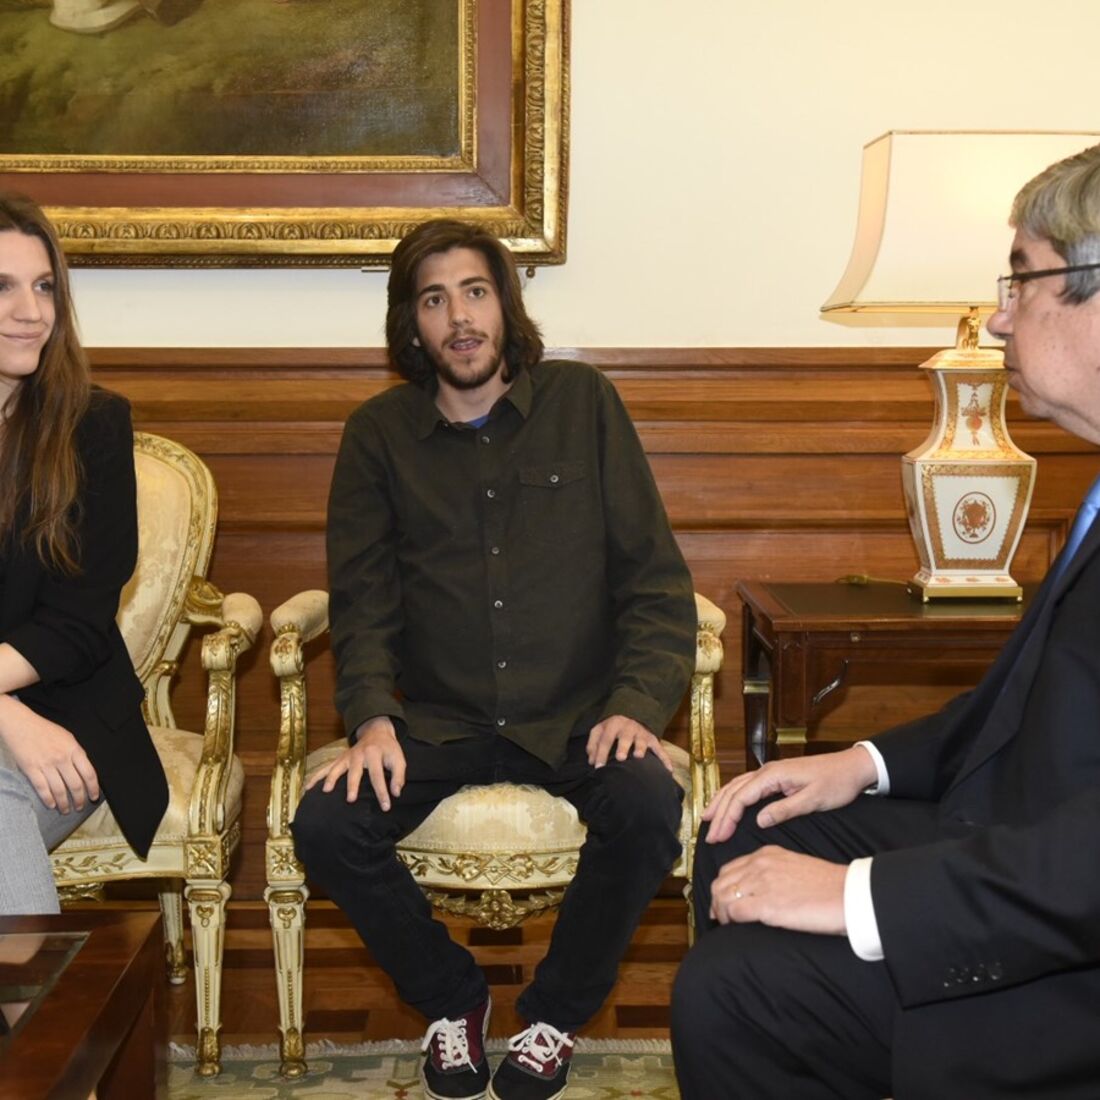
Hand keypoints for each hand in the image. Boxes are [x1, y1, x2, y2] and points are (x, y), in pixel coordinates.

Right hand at [0, 695, 98, 812]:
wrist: (21, 724)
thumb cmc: (45, 730)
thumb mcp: (67, 737)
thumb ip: (76, 753)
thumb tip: (83, 770)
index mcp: (74, 749)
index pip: (89, 773)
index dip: (93, 787)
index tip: (94, 796)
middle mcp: (62, 758)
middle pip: (75, 784)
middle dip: (80, 799)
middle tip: (80, 807)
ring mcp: (46, 764)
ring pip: (59, 790)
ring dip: (64, 803)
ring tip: (66, 810)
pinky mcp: (31, 769)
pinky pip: (42, 788)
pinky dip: (48, 799)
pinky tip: (52, 805)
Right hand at [304, 715, 405, 808]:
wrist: (376, 732)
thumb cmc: (388, 749)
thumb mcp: (399, 759)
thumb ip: (399, 776)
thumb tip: (396, 793)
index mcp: (374, 754)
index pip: (378, 775)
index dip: (382, 791)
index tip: (386, 806)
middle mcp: (358, 754)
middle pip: (355, 771)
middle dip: (352, 785)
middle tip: (350, 799)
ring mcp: (346, 756)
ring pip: (337, 768)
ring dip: (331, 779)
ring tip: (326, 791)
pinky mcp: (339, 759)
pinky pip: (326, 767)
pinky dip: (316, 776)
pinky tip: (307, 787)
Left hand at [586, 714, 672, 771]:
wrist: (632, 713)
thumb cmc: (612, 727)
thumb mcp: (600, 729)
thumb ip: (593, 744)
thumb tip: (591, 760)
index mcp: (613, 725)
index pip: (606, 739)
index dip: (601, 753)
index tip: (598, 767)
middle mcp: (628, 728)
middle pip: (625, 737)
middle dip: (623, 747)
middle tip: (620, 758)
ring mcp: (642, 733)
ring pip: (642, 740)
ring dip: (640, 748)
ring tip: (638, 757)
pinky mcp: (652, 739)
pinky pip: (660, 749)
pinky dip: (665, 759)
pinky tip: (669, 770)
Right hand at [703, 745, 877, 842]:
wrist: (852, 767)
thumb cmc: (836, 783)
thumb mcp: (813, 800)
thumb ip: (784, 809)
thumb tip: (758, 820)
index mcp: (774, 775)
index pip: (742, 797)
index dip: (728, 818)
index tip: (718, 836)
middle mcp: (767, 771)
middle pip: (734, 791)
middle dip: (719, 812)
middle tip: (709, 835)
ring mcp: (771, 773)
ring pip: (737, 786)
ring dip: (722, 802)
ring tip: (708, 819)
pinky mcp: (776, 777)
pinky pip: (747, 786)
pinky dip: (733, 796)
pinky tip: (729, 805)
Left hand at [709, 846, 847, 932]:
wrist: (848, 895)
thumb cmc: (828, 887)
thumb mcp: (794, 868)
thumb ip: (773, 873)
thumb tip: (759, 891)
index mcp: (766, 854)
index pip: (730, 869)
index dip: (723, 888)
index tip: (724, 903)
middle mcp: (760, 864)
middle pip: (722, 882)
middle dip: (717, 901)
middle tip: (720, 917)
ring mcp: (761, 883)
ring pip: (723, 896)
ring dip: (721, 912)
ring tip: (728, 925)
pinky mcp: (766, 904)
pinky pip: (734, 912)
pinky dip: (730, 921)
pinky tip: (736, 927)